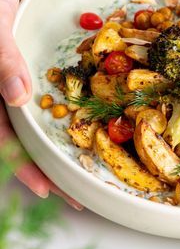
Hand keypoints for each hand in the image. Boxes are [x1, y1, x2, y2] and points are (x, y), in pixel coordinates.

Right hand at [0, 0, 81, 208]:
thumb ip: (1, 59)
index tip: (49, 191)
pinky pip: (58, 84)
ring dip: (68, 134)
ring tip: (97, 157)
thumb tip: (18, 101)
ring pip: (46, 113)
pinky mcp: (39, 57)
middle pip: (30, 134)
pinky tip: (101, 108)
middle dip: (54, 161)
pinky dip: (76, 98)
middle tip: (84, 188)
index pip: (5, 138)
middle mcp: (6, 88)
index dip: (25, 167)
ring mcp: (23, 74)